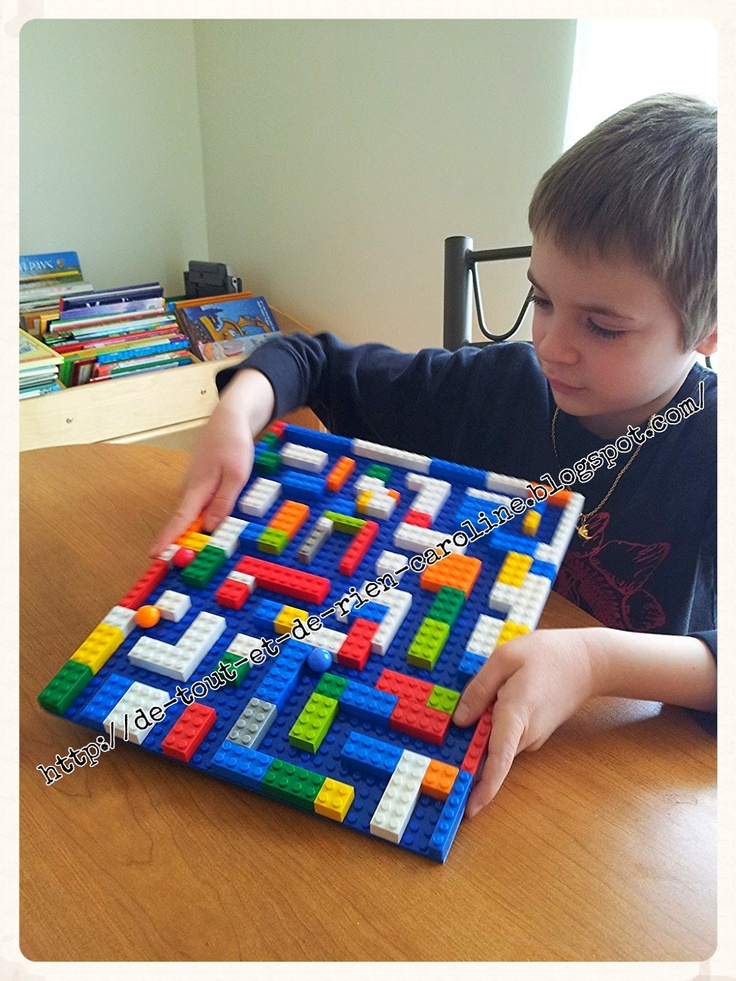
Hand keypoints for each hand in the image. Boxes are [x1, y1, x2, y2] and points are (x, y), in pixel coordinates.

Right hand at [150, 368, 275, 555]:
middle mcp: (189, 489)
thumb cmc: (233, 445)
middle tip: (190, 561)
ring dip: (198, 529)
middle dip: (184, 542)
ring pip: (193, 514)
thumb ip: (223, 501)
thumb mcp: (237, 475)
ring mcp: (192, 485)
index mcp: (197, 489)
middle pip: (184, 522)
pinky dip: (204, 515)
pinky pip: (198, 505)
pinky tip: (214, 522)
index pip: (179, 520)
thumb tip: (210, 526)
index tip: (154, 556)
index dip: (167, 539)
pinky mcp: (198, 483)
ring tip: (207, 546)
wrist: (228, 419)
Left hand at [452, 628, 598, 817]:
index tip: (471, 809)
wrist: (587, 662)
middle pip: (488, 751)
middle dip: (468, 742)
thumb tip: (460, 720)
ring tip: (491, 690)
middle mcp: (525, 734)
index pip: (499, 758)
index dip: (485, 785)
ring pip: (495, 742)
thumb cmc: (547, 655)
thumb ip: (479, 689)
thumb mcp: (505, 658)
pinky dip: (494, 724)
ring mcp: (531, 737)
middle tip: (454, 718)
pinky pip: (504, 736)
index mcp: (516, 714)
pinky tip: (500, 695)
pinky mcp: (531, 734)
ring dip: (482, 727)